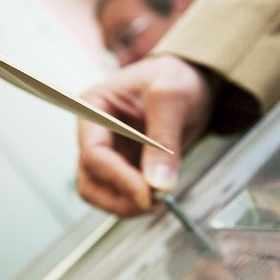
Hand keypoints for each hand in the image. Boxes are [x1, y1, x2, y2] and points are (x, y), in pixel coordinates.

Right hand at [77, 55, 212, 215]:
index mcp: (94, 108)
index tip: (147, 195)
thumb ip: (164, 137)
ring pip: (100, 192)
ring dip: (125, 204)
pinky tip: (159, 194)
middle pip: (90, 180)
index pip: (93, 153)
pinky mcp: (124, 165)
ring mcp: (108, 151)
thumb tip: (158, 184)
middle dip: (118, 198)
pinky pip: (120, 193)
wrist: (190, 79)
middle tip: (152, 204)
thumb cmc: (175, 76)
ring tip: (158, 201)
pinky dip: (136, 200)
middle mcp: (94, 133)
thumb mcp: (173, 97)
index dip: (117, 178)